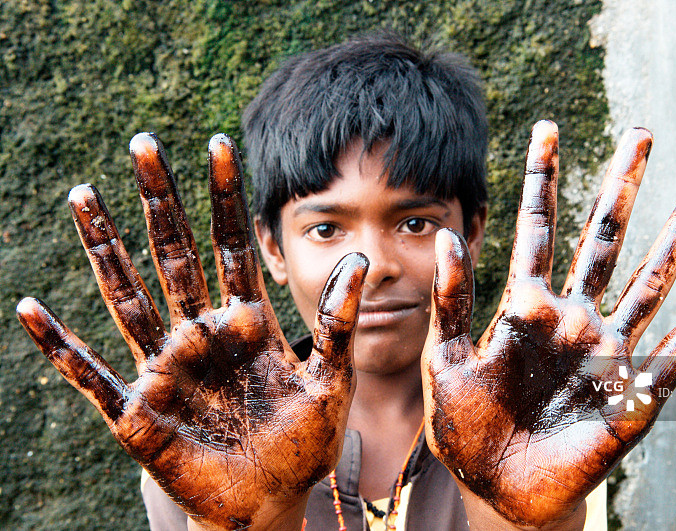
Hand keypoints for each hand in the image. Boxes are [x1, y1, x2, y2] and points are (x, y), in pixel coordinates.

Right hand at [17, 133, 367, 529]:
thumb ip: (339, 323)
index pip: (231, 247)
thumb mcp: (331, 379)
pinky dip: (63, 347)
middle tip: (143, 143)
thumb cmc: (304, 443)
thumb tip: (359, 259)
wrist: (272, 502)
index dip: (225, 198)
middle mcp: (201, 335)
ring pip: (129, 299)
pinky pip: (94, 375)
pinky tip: (33, 310)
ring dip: (106, 251)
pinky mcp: (138, 413)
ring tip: (84, 196)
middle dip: (160, 202)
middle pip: (174, 256)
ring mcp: (166, 370)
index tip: (219, 144)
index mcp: (247, 324)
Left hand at [422, 120, 675, 527]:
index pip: (536, 230)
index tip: (546, 128)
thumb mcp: (447, 360)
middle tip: (640, 134)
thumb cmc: (467, 427)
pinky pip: (672, 353)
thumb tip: (446, 235)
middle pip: (601, 240)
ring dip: (673, 240)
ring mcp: (605, 353)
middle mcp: (571, 319)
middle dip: (620, 188)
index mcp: (524, 308)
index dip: (541, 179)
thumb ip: (450, 302)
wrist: (497, 490)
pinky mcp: (632, 395)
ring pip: (646, 283)